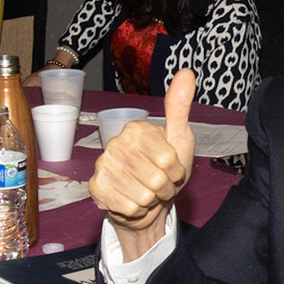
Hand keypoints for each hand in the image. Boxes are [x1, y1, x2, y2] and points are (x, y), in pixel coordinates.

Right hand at [89, 69, 196, 259]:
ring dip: (151, 201)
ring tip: (147, 193)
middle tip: (159, 184)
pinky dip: (136, 211)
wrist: (147, 204)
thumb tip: (186, 72)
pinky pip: (128, 207)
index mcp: (136, 129)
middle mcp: (115, 143)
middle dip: (164, 188)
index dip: (176, 172)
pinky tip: (132, 202)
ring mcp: (103, 166)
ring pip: (143, 195)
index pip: (169, 160)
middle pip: (156, 178)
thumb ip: (180, 108)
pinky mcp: (96, 189)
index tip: (171, 169)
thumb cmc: (164, 170)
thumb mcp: (179, 139)